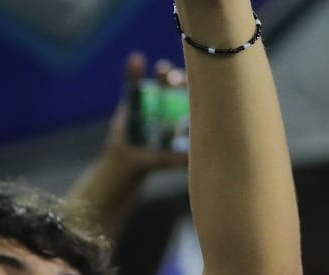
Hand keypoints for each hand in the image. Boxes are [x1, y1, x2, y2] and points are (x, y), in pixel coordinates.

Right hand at [103, 52, 188, 174]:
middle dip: (182, 78)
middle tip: (180, 80)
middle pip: (181, 83)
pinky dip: (134, 69)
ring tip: (163, 71)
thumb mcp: (170, 159)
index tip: (199, 88)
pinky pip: (133, 79)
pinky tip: (137, 60)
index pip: (197, 97)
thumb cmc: (155, 160)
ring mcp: (153, 96)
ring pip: (161, 77)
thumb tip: (196, 156)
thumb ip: (180, 158)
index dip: (199, 90)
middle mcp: (172, 100)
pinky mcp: (133, 95)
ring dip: (164, 71)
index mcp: (185, 113)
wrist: (128, 159)